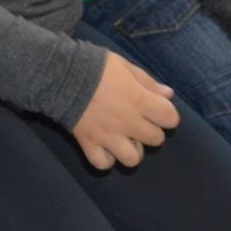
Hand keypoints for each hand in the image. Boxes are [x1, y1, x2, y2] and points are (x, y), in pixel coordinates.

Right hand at [71, 52, 179, 169]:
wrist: (60, 74)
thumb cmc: (96, 66)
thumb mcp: (125, 66)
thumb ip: (148, 82)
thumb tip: (169, 95)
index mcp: (139, 100)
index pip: (170, 118)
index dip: (167, 113)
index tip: (156, 107)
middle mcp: (128, 122)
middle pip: (156, 139)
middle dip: (151, 130)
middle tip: (138, 120)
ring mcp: (108, 136)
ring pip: (133, 159)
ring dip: (132, 150)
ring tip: (124, 138)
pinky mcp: (89, 143)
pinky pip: (103, 164)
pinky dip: (106, 158)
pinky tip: (105, 147)